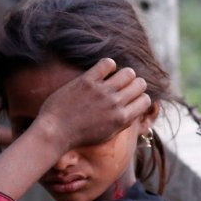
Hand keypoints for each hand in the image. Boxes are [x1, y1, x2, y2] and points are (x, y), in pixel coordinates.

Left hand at [35, 58, 150, 150]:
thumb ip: (122, 122)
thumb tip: (134, 110)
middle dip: (134, 83)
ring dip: (123, 73)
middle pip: (140, 84)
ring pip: (128, 72)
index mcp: (122, 119)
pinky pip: (107, 63)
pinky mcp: (87, 81)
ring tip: (113, 77)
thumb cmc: (79, 136)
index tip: (130, 97)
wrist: (55, 133)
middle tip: (123, 86)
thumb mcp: (106, 135)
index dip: (140, 97)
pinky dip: (108, 65)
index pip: (146, 100)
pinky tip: (102, 71)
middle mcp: (115, 104)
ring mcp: (101, 91)